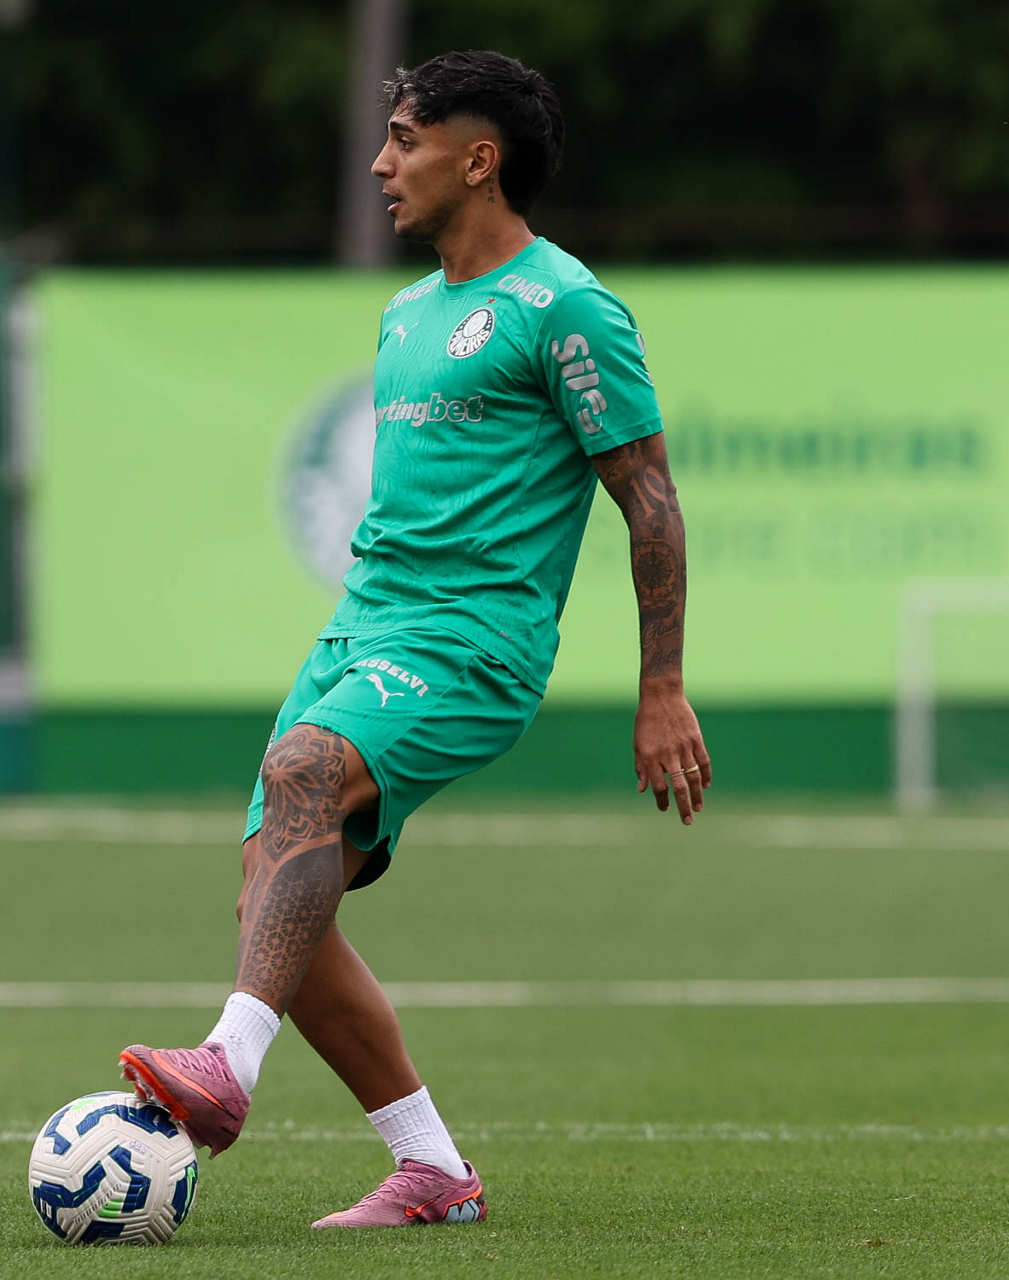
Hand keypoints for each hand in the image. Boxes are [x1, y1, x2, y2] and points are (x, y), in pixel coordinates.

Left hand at [634, 684, 711, 822]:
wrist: (661, 695)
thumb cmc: (646, 720)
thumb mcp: (637, 744)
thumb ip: (641, 767)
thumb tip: (642, 790)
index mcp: (650, 756)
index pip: (658, 786)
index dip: (662, 800)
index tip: (664, 809)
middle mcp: (668, 754)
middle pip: (678, 787)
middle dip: (683, 806)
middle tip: (687, 821)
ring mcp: (684, 747)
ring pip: (693, 777)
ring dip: (697, 795)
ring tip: (699, 808)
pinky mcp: (696, 739)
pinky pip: (703, 761)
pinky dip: (706, 775)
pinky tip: (706, 786)